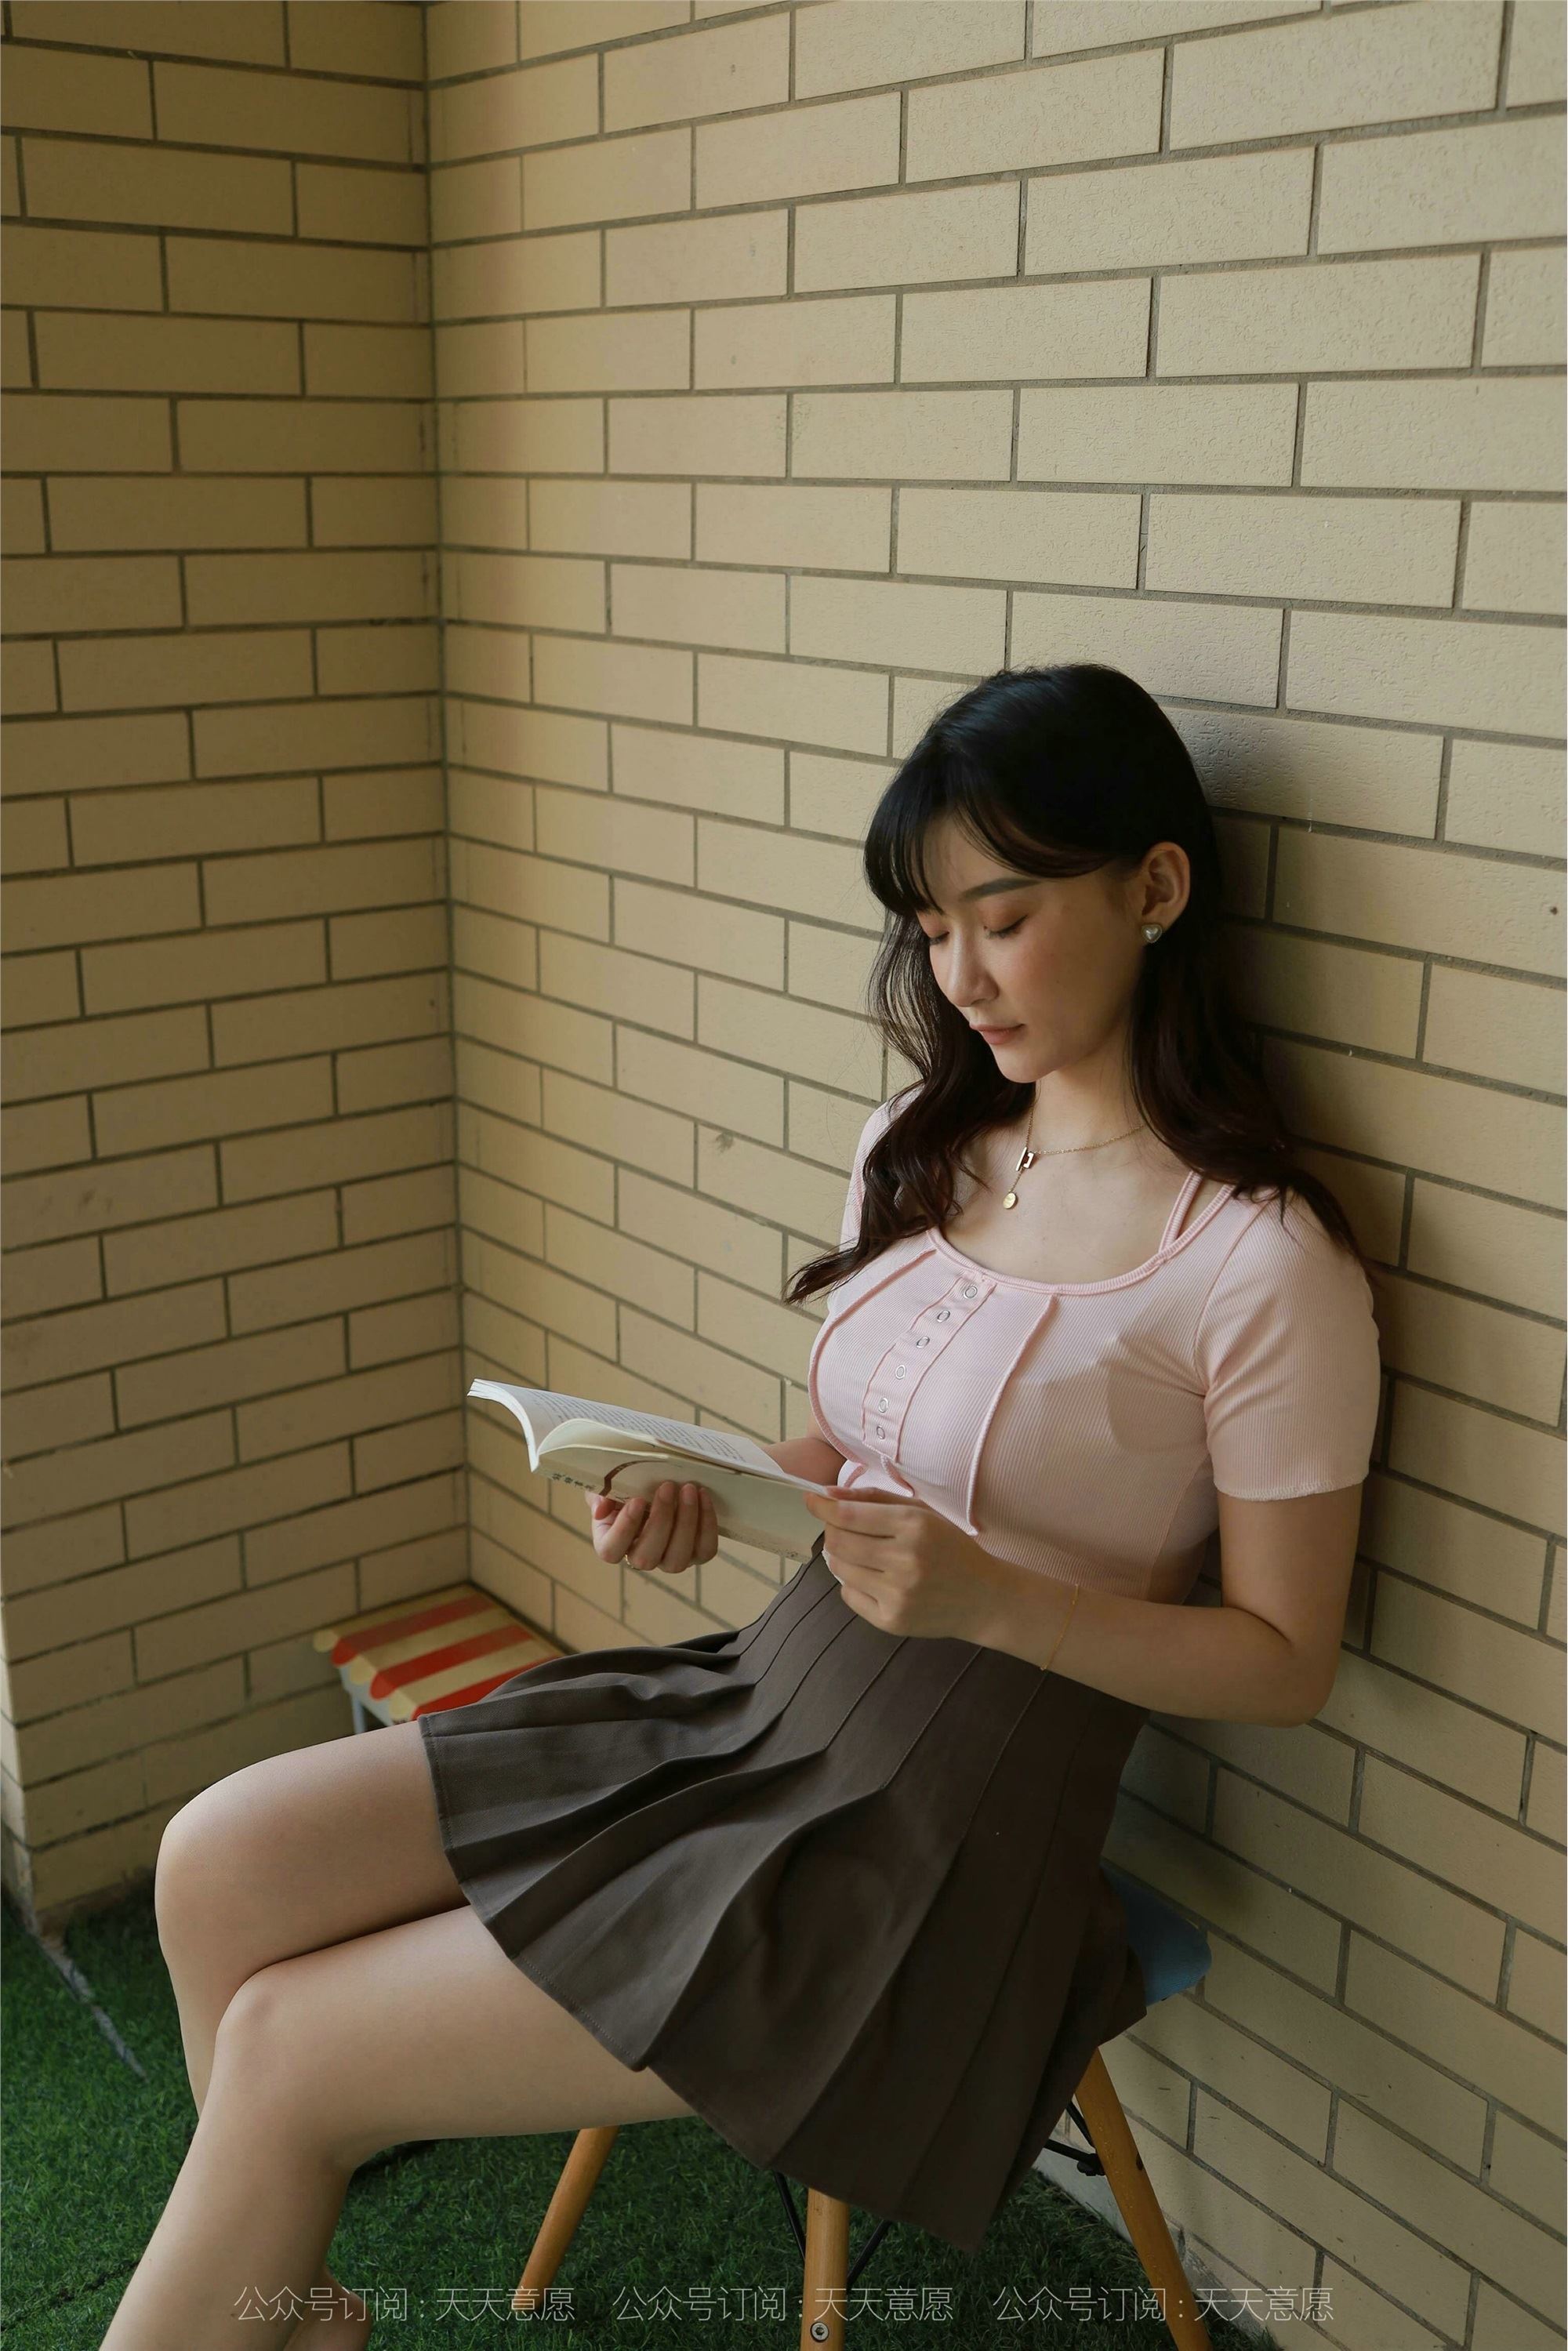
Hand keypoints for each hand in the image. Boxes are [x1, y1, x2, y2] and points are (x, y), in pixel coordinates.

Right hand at [587, 1480, 717, 1573]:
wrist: (657, 1484)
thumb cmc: (628, 1486)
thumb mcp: (608, 1485)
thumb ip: (600, 1494)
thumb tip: (601, 1510)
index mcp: (611, 1543)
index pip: (611, 1550)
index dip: (624, 1529)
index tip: (637, 1500)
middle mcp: (640, 1557)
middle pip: (647, 1557)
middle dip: (660, 1520)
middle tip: (667, 1486)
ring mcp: (669, 1560)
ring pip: (677, 1559)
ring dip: (686, 1522)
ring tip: (689, 1489)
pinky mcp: (695, 1554)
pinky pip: (705, 1550)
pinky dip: (707, 1524)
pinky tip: (703, 1496)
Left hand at [802, 1487, 1018, 1642]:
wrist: (983, 1598)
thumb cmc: (950, 1548)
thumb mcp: (922, 1513)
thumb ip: (875, 1500)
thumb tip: (829, 1495)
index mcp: (914, 1526)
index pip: (849, 1515)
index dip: (823, 1506)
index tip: (811, 1499)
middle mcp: (905, 1561)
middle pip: (838, 1542)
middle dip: (831, 1530)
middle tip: (840, 1527)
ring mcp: (897, 1595)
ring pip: (839, 1569)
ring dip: (840, 1556)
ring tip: (860, 1552)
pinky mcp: (892, 1621)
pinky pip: (849, 1596)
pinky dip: (853, 1583)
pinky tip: (874, 1578)